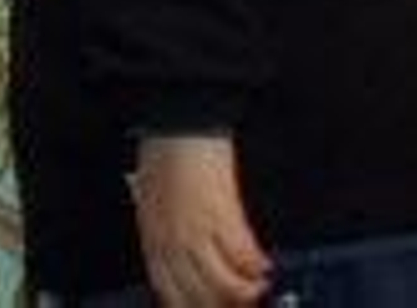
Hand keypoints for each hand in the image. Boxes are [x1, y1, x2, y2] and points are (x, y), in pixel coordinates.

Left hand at [129, 135, 269, 306]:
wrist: (178, 126)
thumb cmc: (164, 161)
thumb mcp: (152, 207)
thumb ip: (164, 240)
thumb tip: (186, 270)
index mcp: (153, 243)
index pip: (172, 297)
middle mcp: (173, 245)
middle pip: (200, 298)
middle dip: (224, 306)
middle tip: (243, 305)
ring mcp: (196, 232)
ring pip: (224, 286)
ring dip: (245, 293)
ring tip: (258, 290)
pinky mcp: (219, 215)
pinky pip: (241, 255)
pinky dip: (256, 266)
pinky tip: (264, 266)